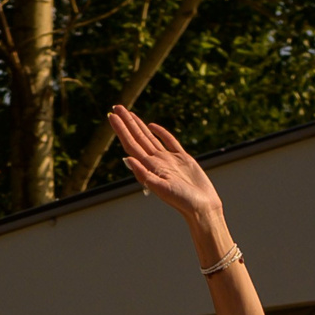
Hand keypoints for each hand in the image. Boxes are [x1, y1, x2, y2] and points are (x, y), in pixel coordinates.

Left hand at [111, 108, 223, 222]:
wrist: (202, 207)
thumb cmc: (183, 201)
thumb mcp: (162, 188)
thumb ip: (144, 175)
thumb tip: (127, 159)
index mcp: (150, 167)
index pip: (131, 144)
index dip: (121, 130)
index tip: (111, 116)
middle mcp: (156, 162)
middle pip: (138, 138)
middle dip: (127, 123)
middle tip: (116, 107)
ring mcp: (169, 160)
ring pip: (150, 138)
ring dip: (139, 126)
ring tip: (128, 113)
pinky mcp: (182, 159)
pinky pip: (169, 142)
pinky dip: (160, 132)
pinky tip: (152, 126)